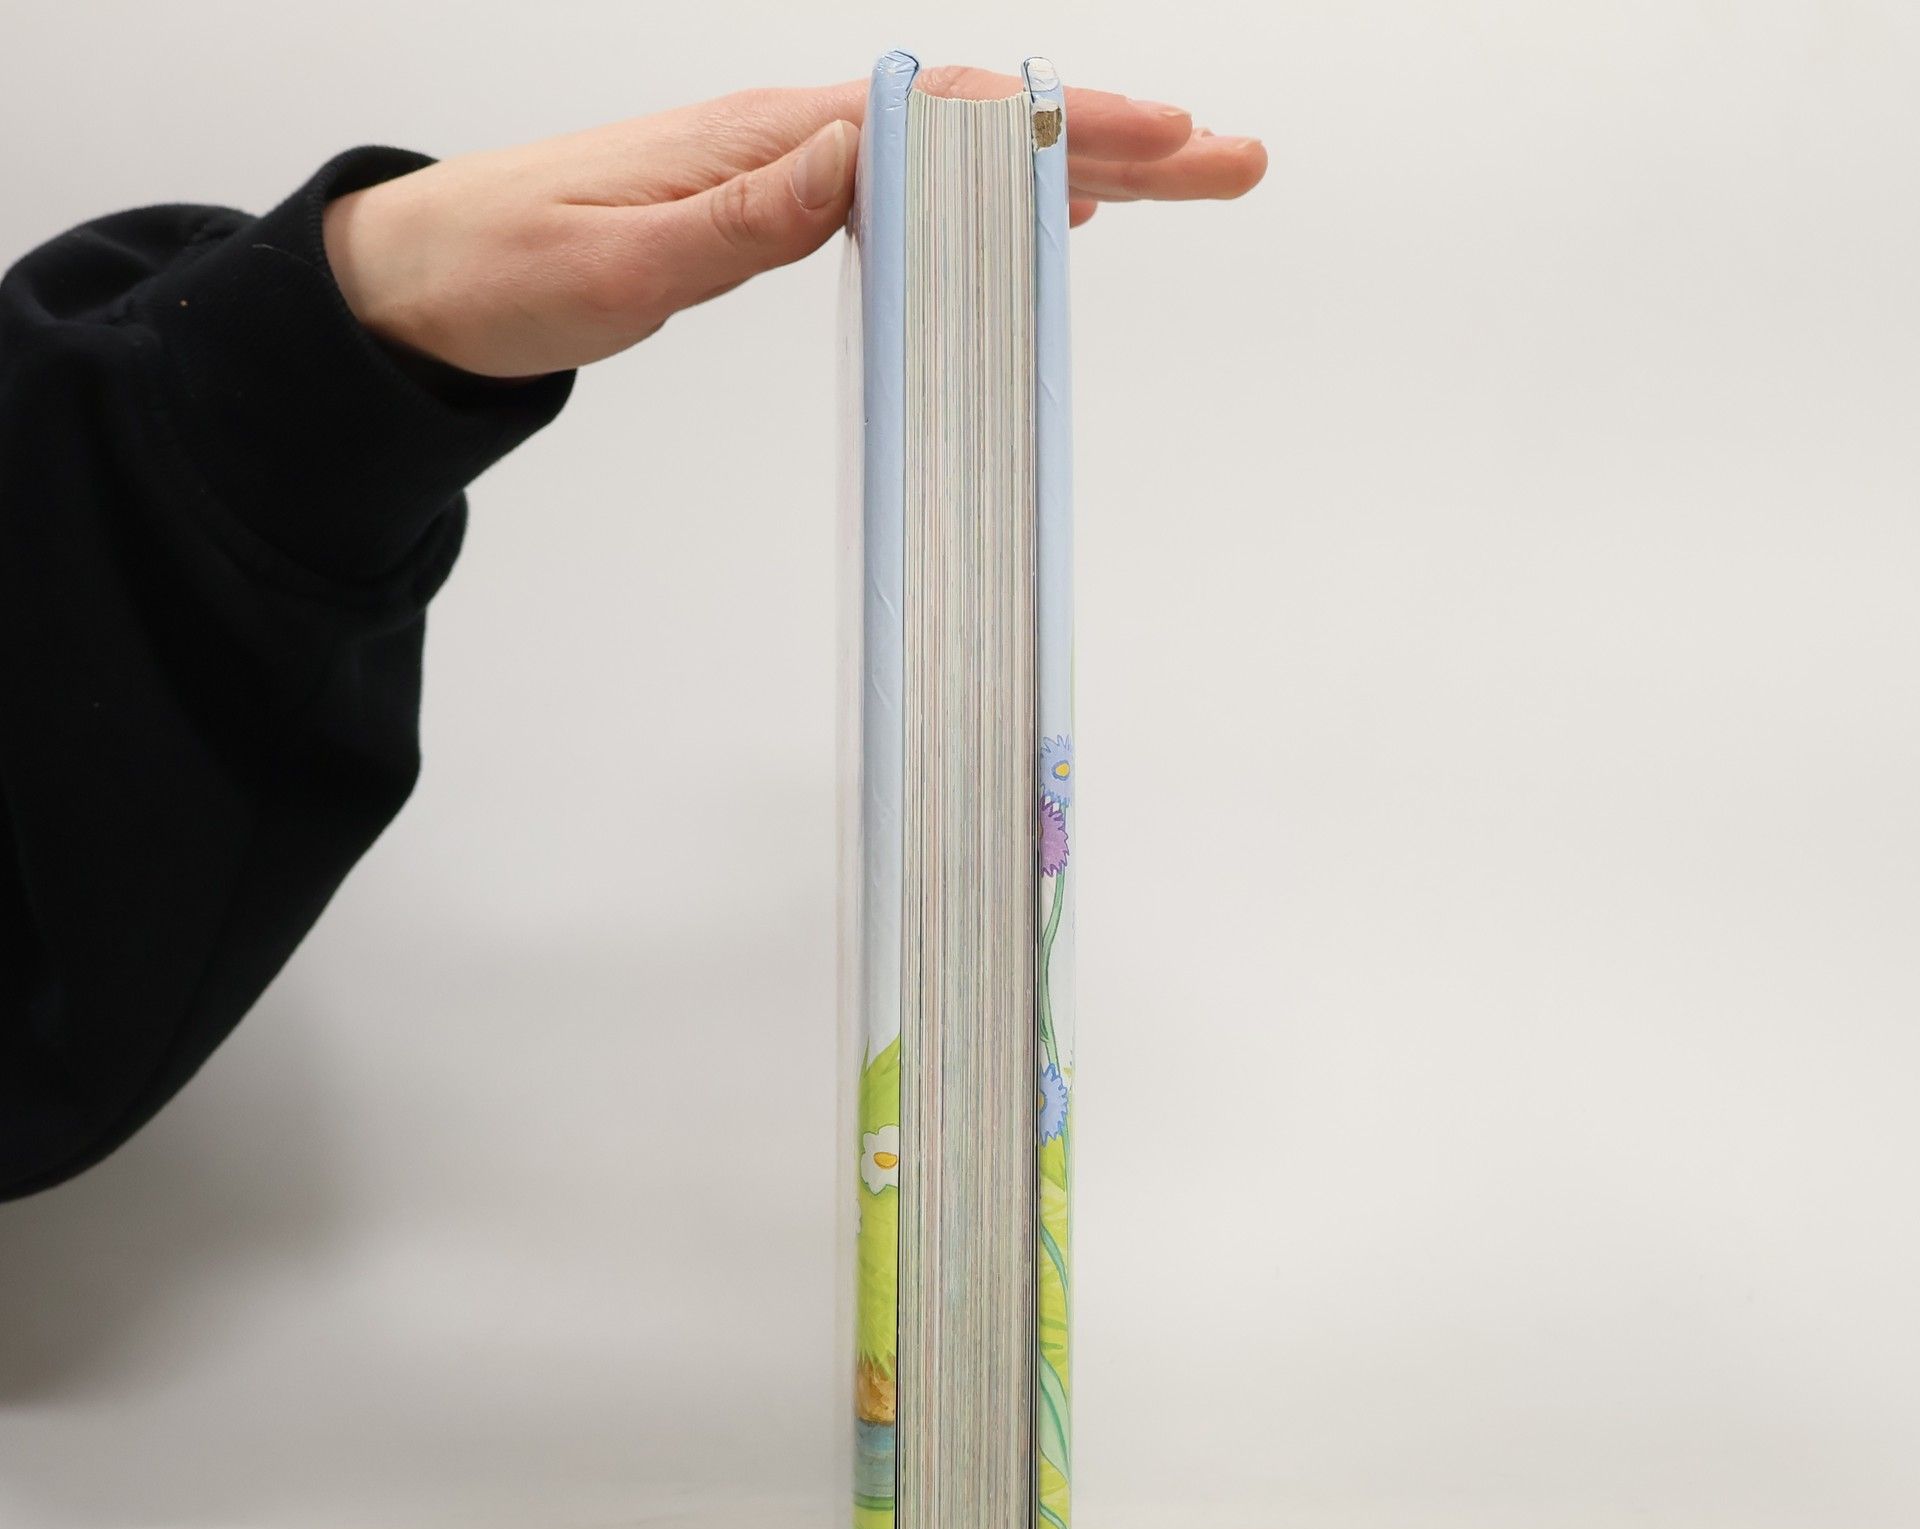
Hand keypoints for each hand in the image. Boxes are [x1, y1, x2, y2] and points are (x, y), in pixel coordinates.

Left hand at [323, 70, 1266, 379]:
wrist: (424, 278)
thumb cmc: (508, 269)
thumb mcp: (617, 260)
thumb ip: (740, 218)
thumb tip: (855, 154)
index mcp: (768, 140)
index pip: (943, 120)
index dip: (1058, 131)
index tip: (1163, 142)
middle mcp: (791, 137)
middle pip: (978, 129)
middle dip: (1110, 140)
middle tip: (1230, 160)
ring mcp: (787, 168)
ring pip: (956, 159)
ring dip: (1070, 168)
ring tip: (1176, 180)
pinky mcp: (773, 205)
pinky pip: (912, 194)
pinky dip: (992, 202)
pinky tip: (1035, 217)